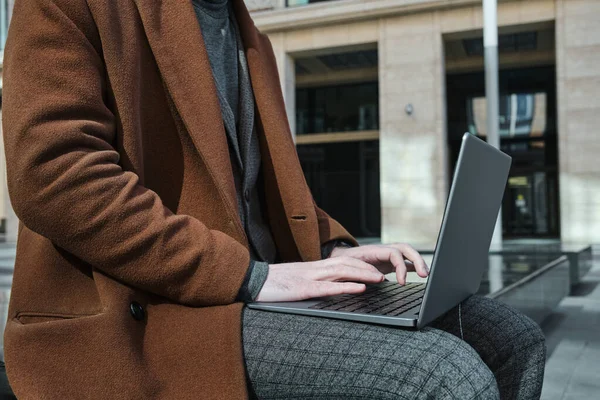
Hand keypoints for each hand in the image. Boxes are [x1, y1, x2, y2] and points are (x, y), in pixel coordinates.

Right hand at [255, 257, 384, 302]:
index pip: (341, 263)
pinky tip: (360, 288)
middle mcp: (313, 269)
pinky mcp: (302, 289)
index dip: (360, 266)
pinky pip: (328, 287)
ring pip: (341, 272)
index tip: (374, 271)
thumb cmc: (270, 284)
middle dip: (367, 268)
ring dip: (363, 274)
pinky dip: (346, 286)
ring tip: (379, 279)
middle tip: (384, 275)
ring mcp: (308, 278)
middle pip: (346, 264)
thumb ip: (310, 282)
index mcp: (312, 268)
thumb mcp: (294, 281)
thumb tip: (324, 288)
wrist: (250, 281)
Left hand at [329, 243, 428, 284]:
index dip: (401, 267)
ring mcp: (387, 256)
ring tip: (425, 275)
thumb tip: (379, 278)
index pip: (395, 253)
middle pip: (406, 249)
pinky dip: (413, 266)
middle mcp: (383, 251)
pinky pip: (404, 262)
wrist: (339, 259)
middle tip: (423, 274)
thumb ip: (364, 272)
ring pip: (407, 254)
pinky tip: (419, 274)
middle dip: (417, 260)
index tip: (402, 282)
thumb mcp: (351, 267)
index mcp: (375, 250)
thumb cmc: (344, 263)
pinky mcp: (388, 263)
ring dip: (418, 262)